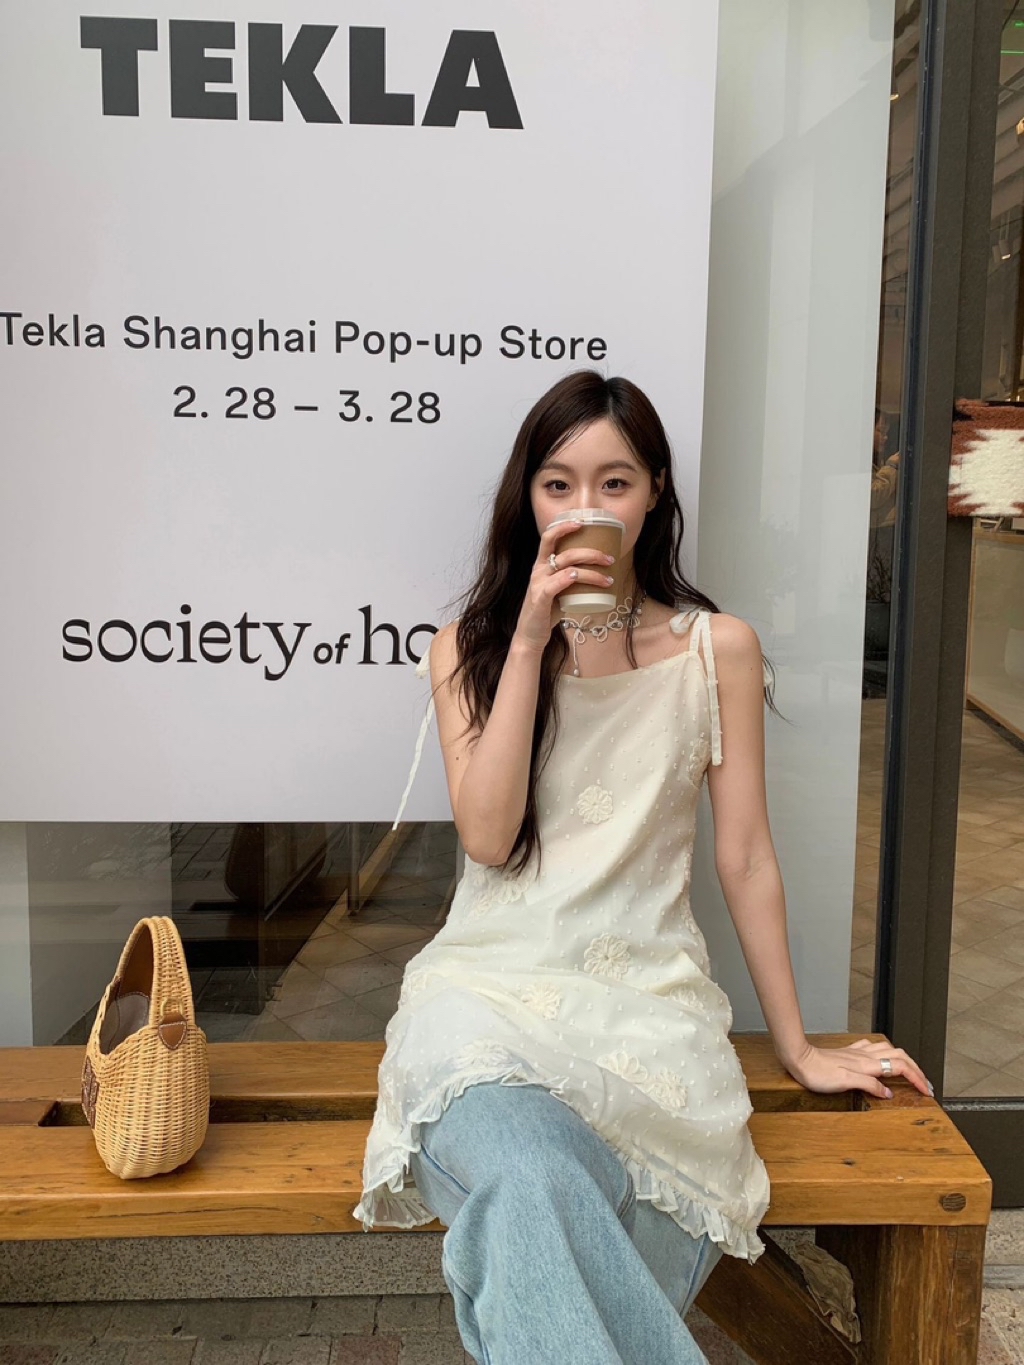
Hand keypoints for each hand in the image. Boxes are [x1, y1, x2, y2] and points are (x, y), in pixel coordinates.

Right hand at [512, 519, 616, 652]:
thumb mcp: (559, 588)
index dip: (564, 526)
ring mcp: (538, 584)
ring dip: (591, 571)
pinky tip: (577, 577)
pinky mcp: (539, 600)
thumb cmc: (548, 610)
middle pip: (565, 551)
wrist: (531, 634)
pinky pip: (553, 585)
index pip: (549, 537)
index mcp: (542, 564)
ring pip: (566, 568)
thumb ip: (571, 576)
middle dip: (591, 553)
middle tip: (610, 559)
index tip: (583, 522)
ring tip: (608, 579)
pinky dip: (566, 579)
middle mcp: (539, 570)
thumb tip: (597, 568)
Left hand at [782, 1037, 933, 1099]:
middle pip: (900, 1056)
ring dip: (904, 1060)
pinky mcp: (849, 1052)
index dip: (917, 1078)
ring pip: (889, 1050)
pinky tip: (882, 1056)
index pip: (901, 1068)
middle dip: (917, 1069)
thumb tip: (888, 1093)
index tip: (926, 1091)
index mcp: (867, 1064)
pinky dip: (886, 1053)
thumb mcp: (845, 1082)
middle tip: (925, 1083)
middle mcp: (865, 1056)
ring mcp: (858, 1052)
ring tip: (912, 1071)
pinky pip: (874, 1048)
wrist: (799, 1059)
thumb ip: (869, 1085)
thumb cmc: (818, 1073)